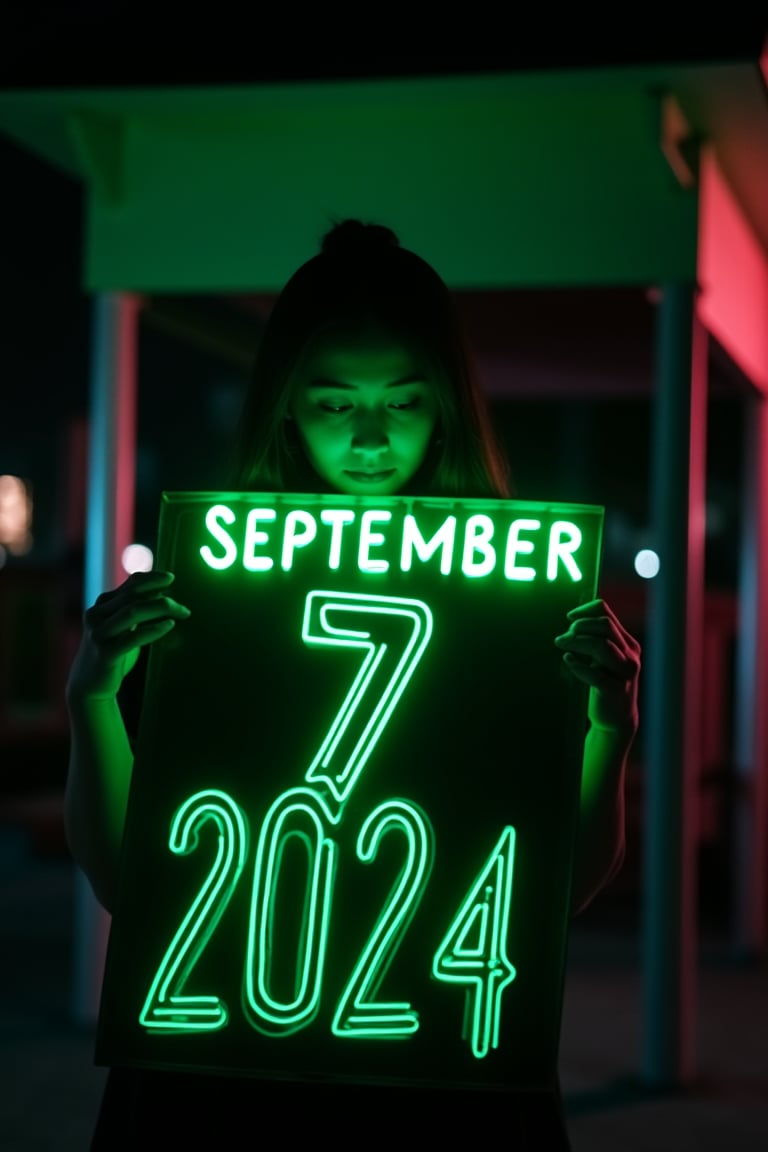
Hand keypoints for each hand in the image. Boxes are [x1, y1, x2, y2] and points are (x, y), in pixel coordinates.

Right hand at [66, 570, 190, 702]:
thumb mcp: (122, 628)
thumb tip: (161, 591)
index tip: (171, 578)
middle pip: (133, 596)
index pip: (131, 585)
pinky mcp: (104, 653)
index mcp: (102, 605)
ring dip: (160, 609)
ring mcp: (99, 634)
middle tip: (182, 606)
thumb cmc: (112, 653)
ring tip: (181, 612)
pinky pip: (133, 638)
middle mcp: (96, 615)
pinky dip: (153, 629)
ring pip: (132, 613)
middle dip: (161, 596)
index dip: (152, 579)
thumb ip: (135, 609)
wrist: (89, 685)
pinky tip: (169, 625)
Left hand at [555, 598, 639, 734]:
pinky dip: (578, 665)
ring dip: (577, 642)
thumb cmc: (606, 684)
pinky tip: (568, 661)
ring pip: (602, 646)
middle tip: (562, 638)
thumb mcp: (604, 659)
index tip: (569, 618)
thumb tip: (571, 622)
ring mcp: (625, 673)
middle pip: (605, 626)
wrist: (617, 719)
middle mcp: (630, 655)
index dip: (585, 611)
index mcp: (627, 643)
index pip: (607, 613)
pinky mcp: (616, 691)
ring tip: (561, 645)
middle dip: (579, 627)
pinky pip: (596, 674)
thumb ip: (595, 640)